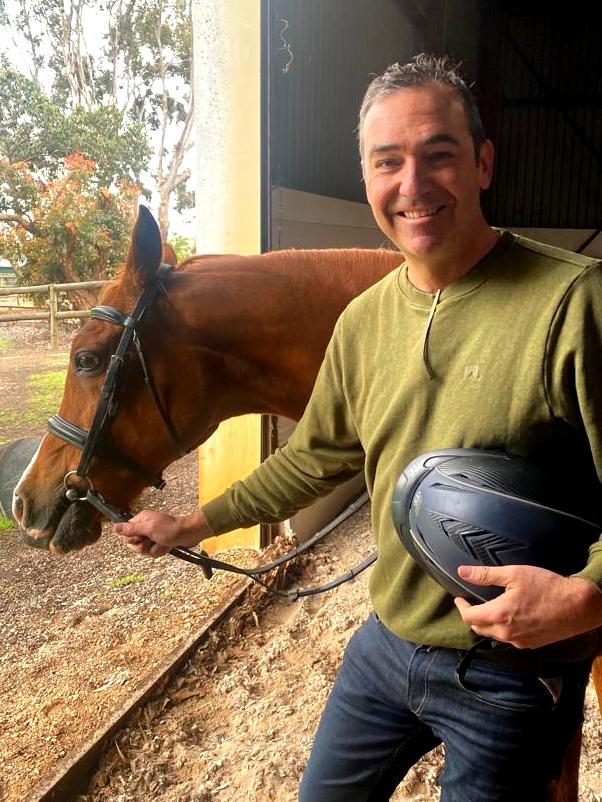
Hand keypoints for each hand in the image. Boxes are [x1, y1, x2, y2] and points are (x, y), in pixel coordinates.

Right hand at [114, 508, 211, 557]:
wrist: (189, 534)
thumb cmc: (171, 529)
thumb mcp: (149, 529)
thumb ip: (131, 529)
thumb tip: (114, 527)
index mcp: (141, 520)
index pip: (126, 534)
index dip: (133, 539)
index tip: (142, 537)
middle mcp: (146, 527)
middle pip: (134, 544)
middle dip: (144, 546)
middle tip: (153, 540)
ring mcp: (153, 535)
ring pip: (145, 550)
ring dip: (154, 549)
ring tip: (163, 543)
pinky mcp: (160, 542)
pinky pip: (154, 552)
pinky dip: (161, 551)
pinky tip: (167, 546)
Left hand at [454, 564, 601, 648]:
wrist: (577, 606)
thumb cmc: (546, 587)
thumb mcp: (514, 574)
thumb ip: (485, 574)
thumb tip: (462, 572)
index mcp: (499, 615)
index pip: (469, 617)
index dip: (461, 608)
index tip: (460, 599)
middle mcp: (506, 633)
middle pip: (478, 628)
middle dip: (472, 616)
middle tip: (472, 604)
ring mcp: (518, 641)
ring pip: (493, 635)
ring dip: (486, 624)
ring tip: (488, 610)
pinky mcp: (530, 644)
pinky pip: (509, 639)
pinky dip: (502, 630)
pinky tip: (508, 619)